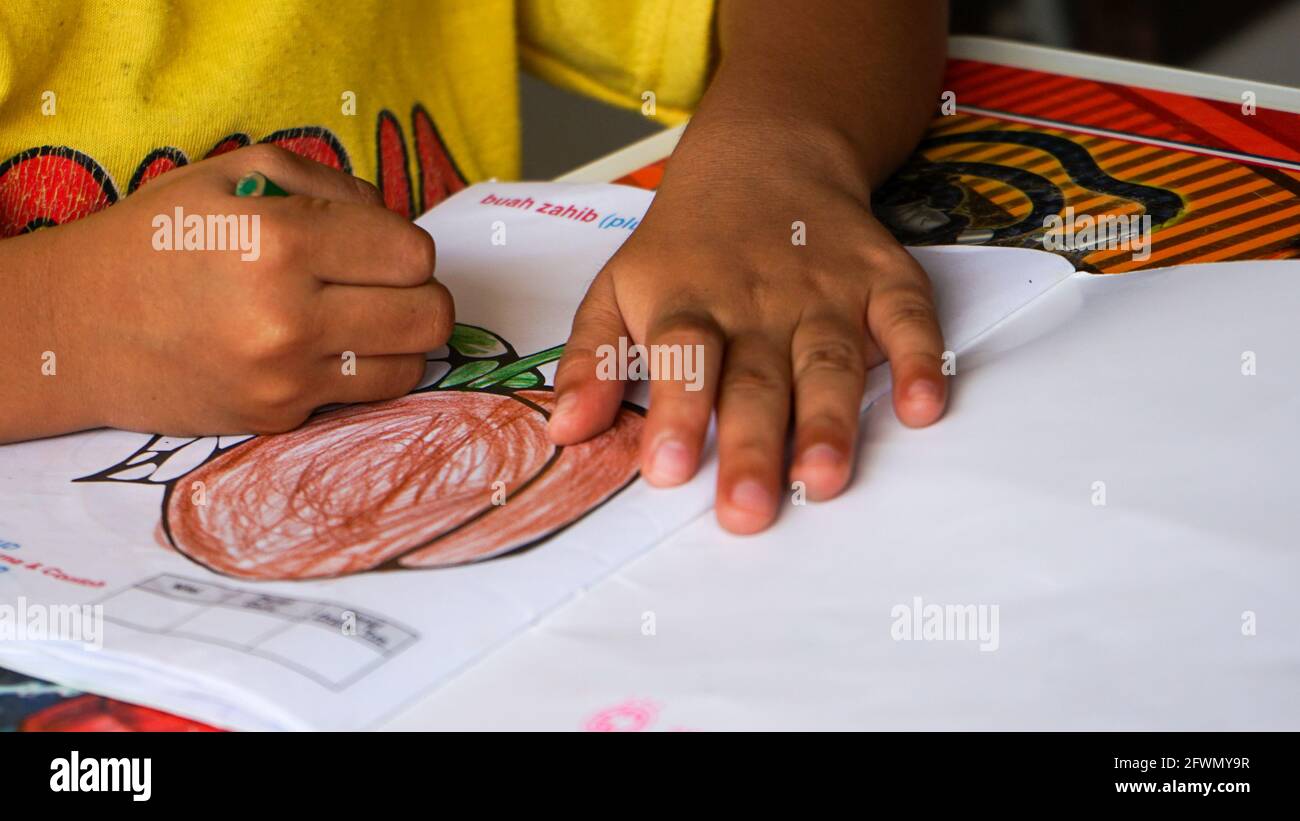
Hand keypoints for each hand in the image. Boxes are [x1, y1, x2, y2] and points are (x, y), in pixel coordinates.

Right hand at [3, 144, 451, 438]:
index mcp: (280, 240)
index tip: (372, 245)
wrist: (77, 329)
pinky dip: (356, 370)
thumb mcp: (238, 172)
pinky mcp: (277, 418)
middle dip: (418, 293)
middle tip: (380, 284)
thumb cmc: (160, 239)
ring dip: (398, 339)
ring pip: (410, 364)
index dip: (401, 245)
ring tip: (355, 317)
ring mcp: (284, 377)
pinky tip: (317, 348)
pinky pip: (363, 395)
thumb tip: (397, 224)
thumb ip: (334, 186)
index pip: (413, 254)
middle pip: (430, 315)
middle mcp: (287, 316)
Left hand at [548, 130, 946, 533]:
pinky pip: (907, 318)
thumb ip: (593, 359)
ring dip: (830, 420)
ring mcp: (825, 291)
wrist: (764, 159)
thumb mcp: (618, 288)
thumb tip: (565, 430)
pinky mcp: (881, 281)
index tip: (670, 470)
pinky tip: (925, 406)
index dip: (677, 411)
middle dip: (754, 446)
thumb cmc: (685, 246)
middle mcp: (758, 302)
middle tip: (749, 512)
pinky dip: (921, 359)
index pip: (681, 358)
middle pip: (755, 377)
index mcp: (688, 304)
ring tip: (824, 479)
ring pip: (828, 360)